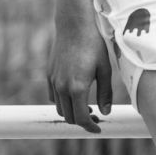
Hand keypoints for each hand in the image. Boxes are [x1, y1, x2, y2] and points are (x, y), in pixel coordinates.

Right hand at [48, 19, 113, 133]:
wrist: (74, 26)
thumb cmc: (93, 45)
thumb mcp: (105, 69)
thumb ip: (105, 93)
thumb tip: (105, 113)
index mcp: (78, 87)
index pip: (81, 118)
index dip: (90, 127)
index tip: (99, 129)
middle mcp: (62, 87)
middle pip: (69, 117)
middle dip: (82, 121)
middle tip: (96, 117)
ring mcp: (54, 81)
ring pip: (60, 108)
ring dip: (72, 112)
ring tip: (86, 107)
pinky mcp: (49, 75)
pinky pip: (53, 97)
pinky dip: (62, 102)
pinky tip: (74, 96)